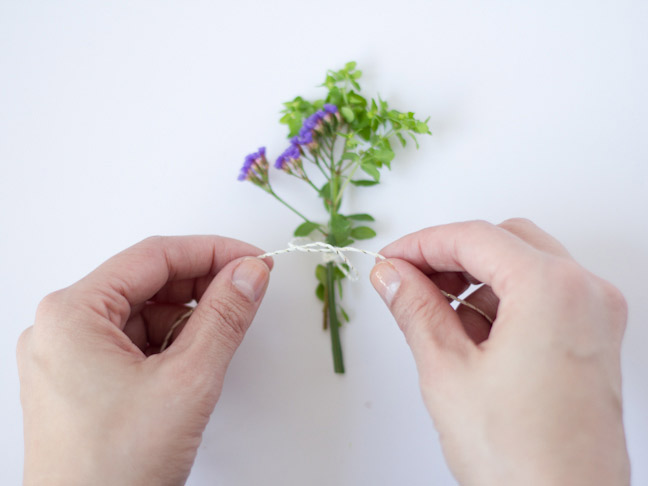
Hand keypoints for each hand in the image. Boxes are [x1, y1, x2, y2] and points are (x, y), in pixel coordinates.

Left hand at [17, 236, 271, 485]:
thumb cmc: (115, 469)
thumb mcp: (187, 382)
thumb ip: (224, 317)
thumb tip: (249, 273)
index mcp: (72, 314)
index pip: (153, 257)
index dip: (211, 252)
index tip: (254, 259)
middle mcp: (62, 328)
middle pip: (146, 282)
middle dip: (201, 284)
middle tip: (249, 287)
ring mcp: (69, 356)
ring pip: (142, 313)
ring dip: (188, 317)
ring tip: (224, 332)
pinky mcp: (81, 381)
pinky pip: (133, 342)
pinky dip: (170, 343)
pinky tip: (195, 357)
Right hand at [370, 219, 628, 485]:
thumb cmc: (520, 459)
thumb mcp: (447, 371)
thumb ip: (415, 308)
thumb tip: (392, 275)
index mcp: (553, 289)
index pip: (475, 237)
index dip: (422, 243)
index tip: (390, 260)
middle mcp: (586, 293)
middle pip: (505, 241)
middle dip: (450, 256)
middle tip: (408, 279)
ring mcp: (596, 317)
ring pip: (526, 266)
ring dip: (476, 279)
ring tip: (435, 313)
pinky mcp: (594, 340)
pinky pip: (544, 296)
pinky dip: (503, 301)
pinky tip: (470, 333)